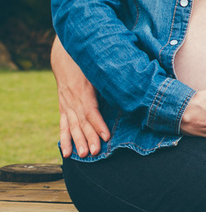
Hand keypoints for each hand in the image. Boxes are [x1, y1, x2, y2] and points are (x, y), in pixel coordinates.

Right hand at [51, 37, 109, 158]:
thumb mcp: (100, 70)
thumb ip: (114, 79)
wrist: (66, 56)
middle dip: (89, 138)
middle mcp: (73, 99)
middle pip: (81, 122)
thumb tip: (136, 87)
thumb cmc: (89, 63)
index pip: (91, 111)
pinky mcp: (63, 108)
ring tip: (82, 155)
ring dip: (77, 142)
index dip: (98, 125)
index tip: (106, 137)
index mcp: (84, 90)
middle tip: (95, 152)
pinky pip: (63, 125)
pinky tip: (66, 153)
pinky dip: (64, 139)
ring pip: (71, 126)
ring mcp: (66, 104)